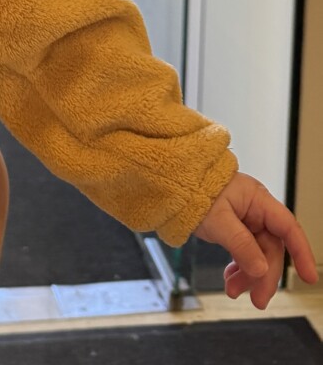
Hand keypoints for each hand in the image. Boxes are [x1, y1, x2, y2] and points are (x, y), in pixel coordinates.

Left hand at [194, 171, 317, 307]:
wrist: (172, 182)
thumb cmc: (193, 189)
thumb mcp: (217, 219)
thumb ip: (241, 244)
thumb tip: (261, 269)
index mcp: (257, 200)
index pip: (288, 227)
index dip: (301, 252)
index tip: (308, 277)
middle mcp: (255, 210)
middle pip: (271, 248)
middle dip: (264, 275)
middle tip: (257, 299)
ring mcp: (246, 219)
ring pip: (257, 254)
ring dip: (249, 275)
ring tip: (233, 290)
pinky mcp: (235, 229)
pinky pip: (244, 252)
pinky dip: (239, 268)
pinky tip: (231, 279)